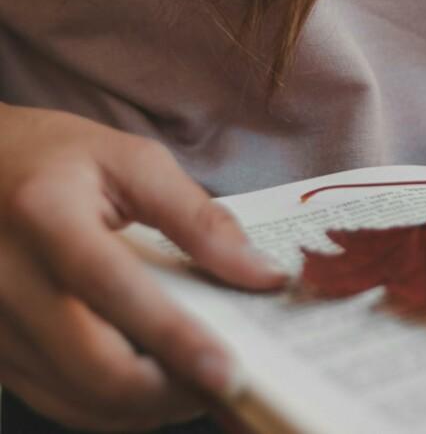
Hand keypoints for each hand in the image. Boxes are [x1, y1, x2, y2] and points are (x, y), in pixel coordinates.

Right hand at [0, 103, 287, 430]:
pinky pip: (55, 399)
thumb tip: (260, 272)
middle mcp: (6, 278)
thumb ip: (198, 217)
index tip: (230, 371)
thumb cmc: (54, 158)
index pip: (113, 290)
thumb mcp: (131, 161)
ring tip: (201, 387)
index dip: (175, 338)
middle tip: (228, 385)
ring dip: (147, 406)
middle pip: (93, 365)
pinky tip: (154, 387)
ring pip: (75, 397)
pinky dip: (112, 407)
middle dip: (170, 390)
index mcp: (44, 216)